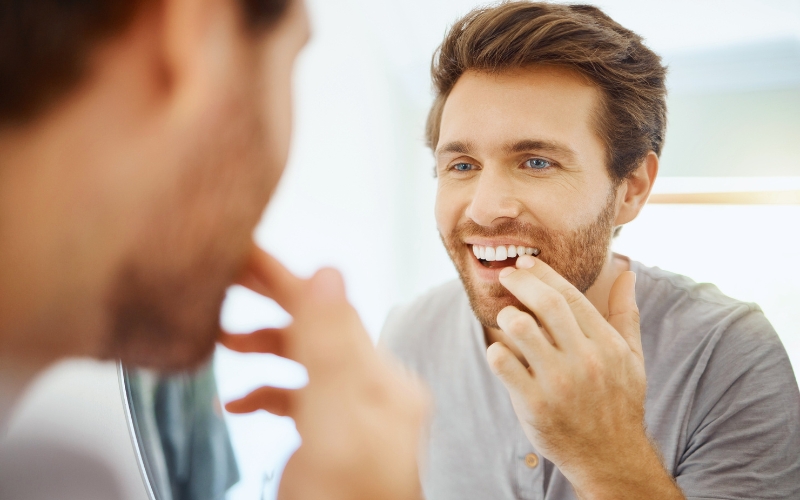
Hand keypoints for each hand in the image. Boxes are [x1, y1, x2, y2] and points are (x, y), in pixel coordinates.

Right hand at [220, 245, 427, 499]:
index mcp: (383, 383)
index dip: (279, 277)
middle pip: (316, 329)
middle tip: (219, 281)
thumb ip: (329, 352)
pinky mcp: (333, 445)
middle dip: (266, 303)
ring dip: (264, 346)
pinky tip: (239, 401)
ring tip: (221, 338)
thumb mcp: (333, 429)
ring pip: (305, 362)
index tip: (237, 250)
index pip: (327, 310)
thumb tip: (329, 272)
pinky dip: (267, 392)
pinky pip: (299, 402)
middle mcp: (375, 394)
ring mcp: (355, 420)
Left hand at [488, 255, 681, 498]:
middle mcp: (584, 360)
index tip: (525, 263)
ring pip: (521, 329)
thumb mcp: (631, 357)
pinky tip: (500, 352)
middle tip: (505, 275)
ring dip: (507, 315)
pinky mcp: (534, 404)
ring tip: (506, 316)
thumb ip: (625, 314)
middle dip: (521, 282)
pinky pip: (503, 364)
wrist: (609, 456)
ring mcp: (558, 382)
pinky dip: (496, 352)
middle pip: (546, 304)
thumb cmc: (619, 402)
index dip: (543, 274)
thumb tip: (627, 274)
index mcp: (606, 344)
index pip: (570, 295)